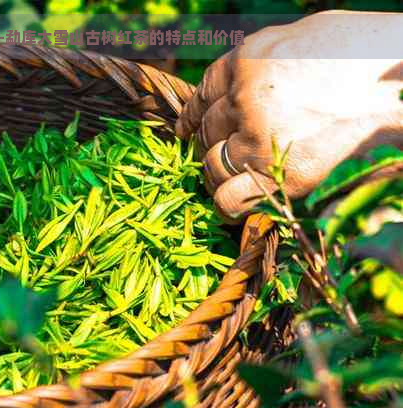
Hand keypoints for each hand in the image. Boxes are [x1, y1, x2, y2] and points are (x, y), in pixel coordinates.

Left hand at [176, 10, 402, 220]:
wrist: (400, 80)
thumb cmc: (356, 56)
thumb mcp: (294, 41)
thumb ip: (256, 66)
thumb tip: (231, 88)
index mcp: (245, 61)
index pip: (202, 96)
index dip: (193, 117)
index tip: (189, 131)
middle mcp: (245, 99)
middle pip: (206, 132)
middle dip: (212, 146)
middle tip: (226, 154)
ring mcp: (260, 138)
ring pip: (211, 166)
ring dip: (218, 175)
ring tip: (233, 178)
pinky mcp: (282, 173)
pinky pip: (228, 198)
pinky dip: (227, 204)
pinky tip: (234, 204)